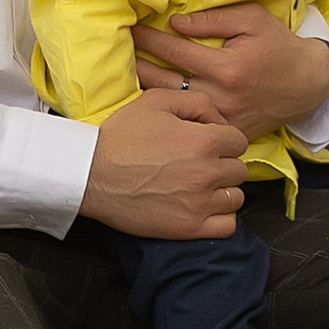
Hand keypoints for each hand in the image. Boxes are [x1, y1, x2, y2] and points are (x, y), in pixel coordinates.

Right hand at [80, 92, 246, 239]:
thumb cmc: (121, 136)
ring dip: (223, 191)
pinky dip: (221, 217)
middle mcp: (207, 172)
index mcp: (204, 140)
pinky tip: (203, 207)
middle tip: (201, 164)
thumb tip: (220, 119)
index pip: (238, 141)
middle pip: (238, 170)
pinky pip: (227, 225)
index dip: (223, 140)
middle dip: (223, 164)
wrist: (90, 173)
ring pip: (235, 197)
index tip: (208, 144)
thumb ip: (197, 101)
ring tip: (201, 186)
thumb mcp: (156, 101)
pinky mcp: (188, 227)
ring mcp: (199, 202)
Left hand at [134, 1, 328, 137]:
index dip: (149, 38)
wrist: (307, 84)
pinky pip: (188, 120)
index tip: (131, 29)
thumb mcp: (252, 20)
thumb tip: (176, 23)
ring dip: (145, 88)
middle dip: (137, 65)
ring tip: (126, 74)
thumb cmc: (278, 46)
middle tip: (117, 53)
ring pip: (171, 104)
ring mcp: (221, 117)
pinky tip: (151, 101)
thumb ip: (213, 20)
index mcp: (226, 66)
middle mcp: (220, 95)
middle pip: (164, 81)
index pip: (175, 49)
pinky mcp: (224, 130)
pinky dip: (168, 109)